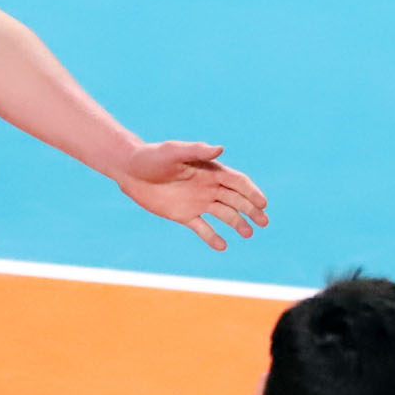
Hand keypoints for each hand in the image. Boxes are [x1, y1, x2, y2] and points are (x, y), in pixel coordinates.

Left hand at [111, 140, 268, 249]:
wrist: (130, 170)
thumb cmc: (152, 157)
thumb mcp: (174, 152)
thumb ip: (197, 151)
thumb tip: (220, 148)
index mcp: (209, 171)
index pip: (237, 182)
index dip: (251, 192)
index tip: (263, 203)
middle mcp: (208, 187)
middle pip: (236, 200)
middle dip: (252, 210)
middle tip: (264, 222)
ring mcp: (197, 202)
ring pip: (224, 215)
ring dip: (238, 224)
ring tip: (248, 234)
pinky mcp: (184, 215)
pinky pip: (203, 228)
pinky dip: (213, 237)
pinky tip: (222, 246)